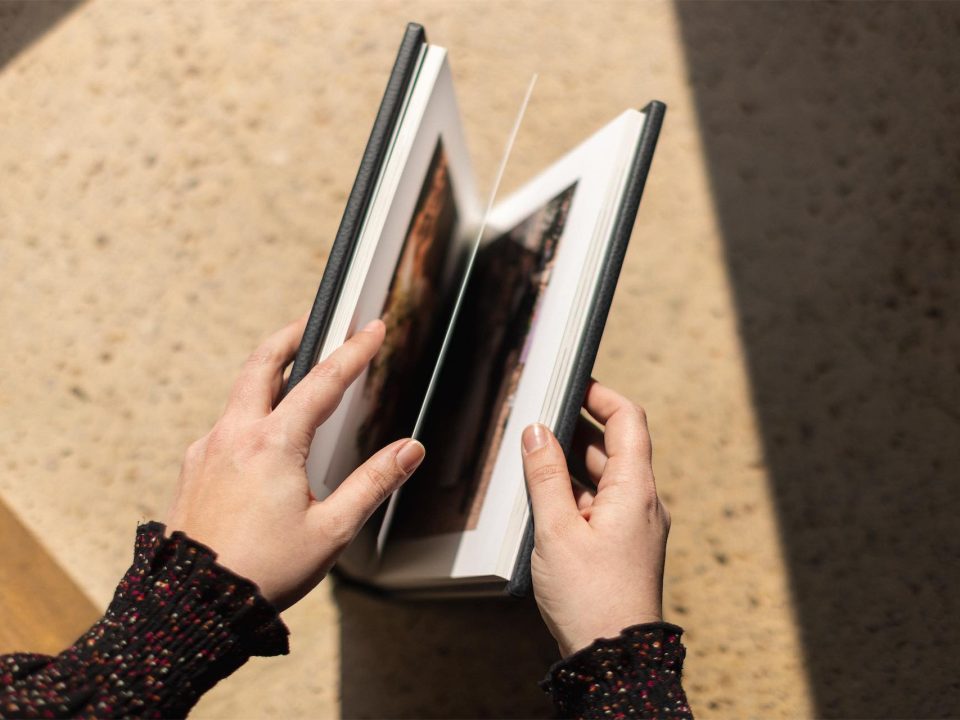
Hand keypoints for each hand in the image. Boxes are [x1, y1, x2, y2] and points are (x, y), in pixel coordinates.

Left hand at [165, 316, 424, 611]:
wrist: (192, 606)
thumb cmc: (263, 571)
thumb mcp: (332, 529)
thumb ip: (374, 483)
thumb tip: (409, 450)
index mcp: (272, 445)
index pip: (323, 383)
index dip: (354, 352)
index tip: (372, 328)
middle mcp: (233, 436)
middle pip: (262, 363)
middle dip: (291, 336)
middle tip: (314, 323)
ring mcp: (206, 449)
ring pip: (239, 392)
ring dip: (268, 373)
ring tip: (293, 374)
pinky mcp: (191, 467)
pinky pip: (224, 424)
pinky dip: (249, 411)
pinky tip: (263, 433)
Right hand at [521, 380, 669, 657]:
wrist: (615, 657)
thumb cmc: (592, 598)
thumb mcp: (557, 530)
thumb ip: (545, 476)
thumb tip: (535, 432)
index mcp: (636, 490)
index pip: (628, 420)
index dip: (602, 395)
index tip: (574, 382)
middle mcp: (642, 502)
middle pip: (616, 446)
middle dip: (578, 426)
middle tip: (540, 416)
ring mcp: (635, 525)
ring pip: (606, 475)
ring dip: (573, 460)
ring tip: (534, 452)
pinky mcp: (623, 545)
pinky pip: (601, 502)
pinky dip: (575, 489)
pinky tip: (545, 495)